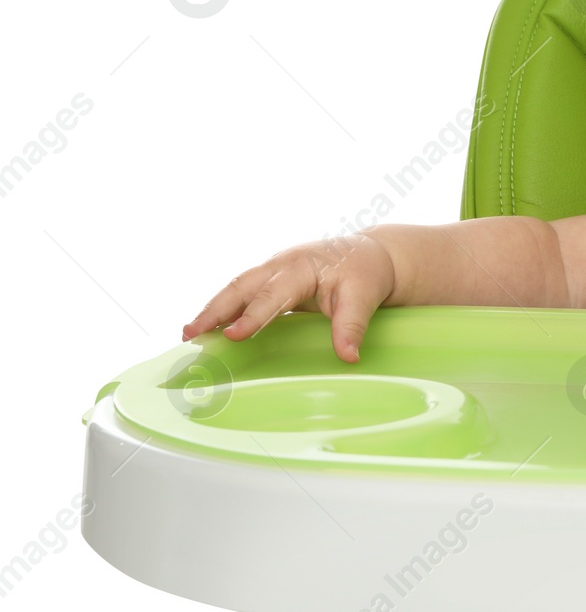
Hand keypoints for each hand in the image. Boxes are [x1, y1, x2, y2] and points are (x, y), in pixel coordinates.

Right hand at [182, 233, 397, 362]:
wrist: (369, 254)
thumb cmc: (365, 272)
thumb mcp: (364, 297)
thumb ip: (352, 325)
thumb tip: (348, 357)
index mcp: (301, 266)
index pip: (271, 294)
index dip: (252, 316)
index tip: (233, 335)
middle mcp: (281, 265)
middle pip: (241, 286)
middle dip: (215, 309)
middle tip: (191, 334)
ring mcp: (273, 270)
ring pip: (237, 288)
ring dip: (213, 309)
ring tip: (190, 334)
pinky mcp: (271, 280)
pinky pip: (244, 293)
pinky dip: (226, 308)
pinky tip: (211, 328)